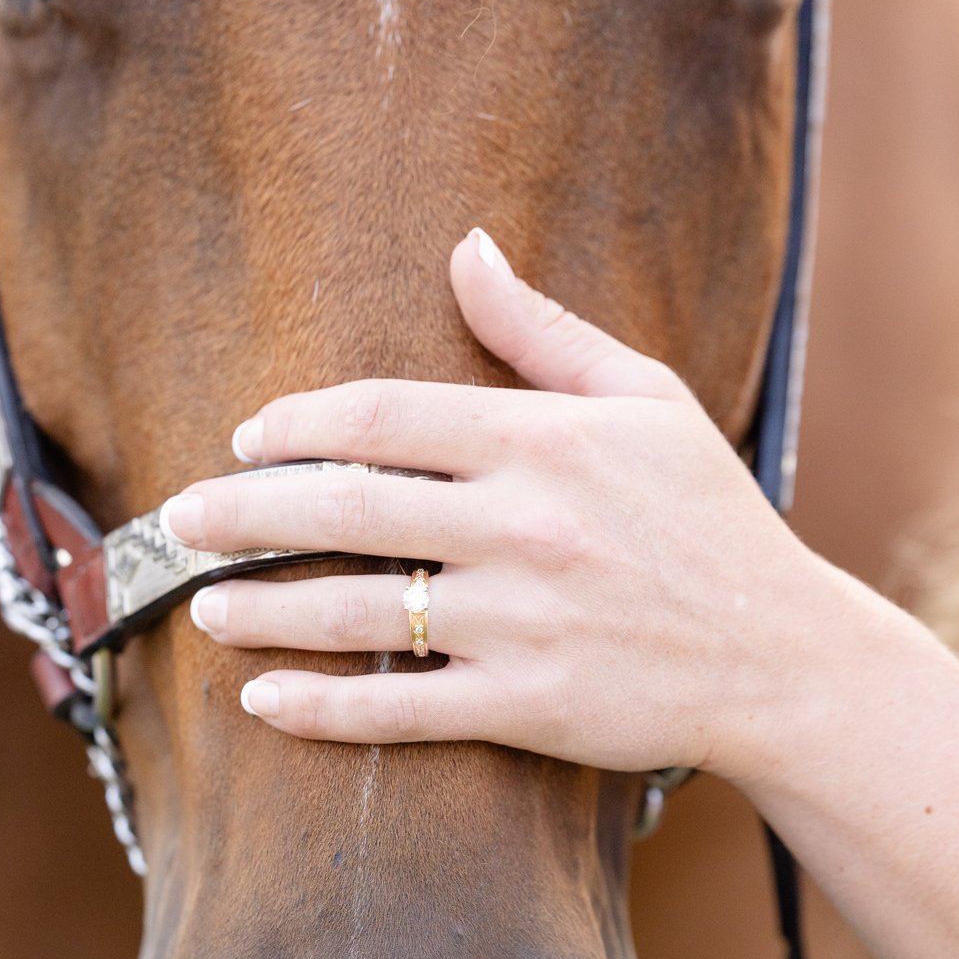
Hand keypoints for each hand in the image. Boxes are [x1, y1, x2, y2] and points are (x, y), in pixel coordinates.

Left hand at [163, 228, 824, 781]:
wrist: (781, 655)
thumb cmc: (709, 519)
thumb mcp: (645, 400)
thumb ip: (542, 331)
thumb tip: (465, 249)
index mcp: (544, 440)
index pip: (382, 416)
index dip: (295, 425)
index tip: (245, 441)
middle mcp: (523, 525)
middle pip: (343, 507)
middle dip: (241, 514)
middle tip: (177, 521)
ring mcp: (523, 621)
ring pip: (355, 611)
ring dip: (261, 609)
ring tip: (202, 605)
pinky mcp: (529, 706)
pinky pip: (399, 710)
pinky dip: (321, 709)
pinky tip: (260, 701)